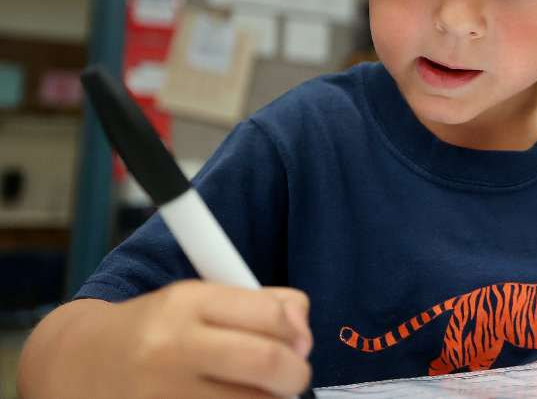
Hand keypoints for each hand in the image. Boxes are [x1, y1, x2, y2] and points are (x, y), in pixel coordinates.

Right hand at [110, 281, 312, 398]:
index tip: (297, 342)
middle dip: (296, 375)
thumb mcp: (200, 300)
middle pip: (269, 363)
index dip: (297, 332)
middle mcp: (171, 348)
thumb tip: (304, 335)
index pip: (272, 314)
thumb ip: (262, 304)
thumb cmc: (158, 331)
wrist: (80, 365)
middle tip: (291, 378)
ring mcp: (161, 395)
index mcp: (186, 303)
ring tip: (255, 393)